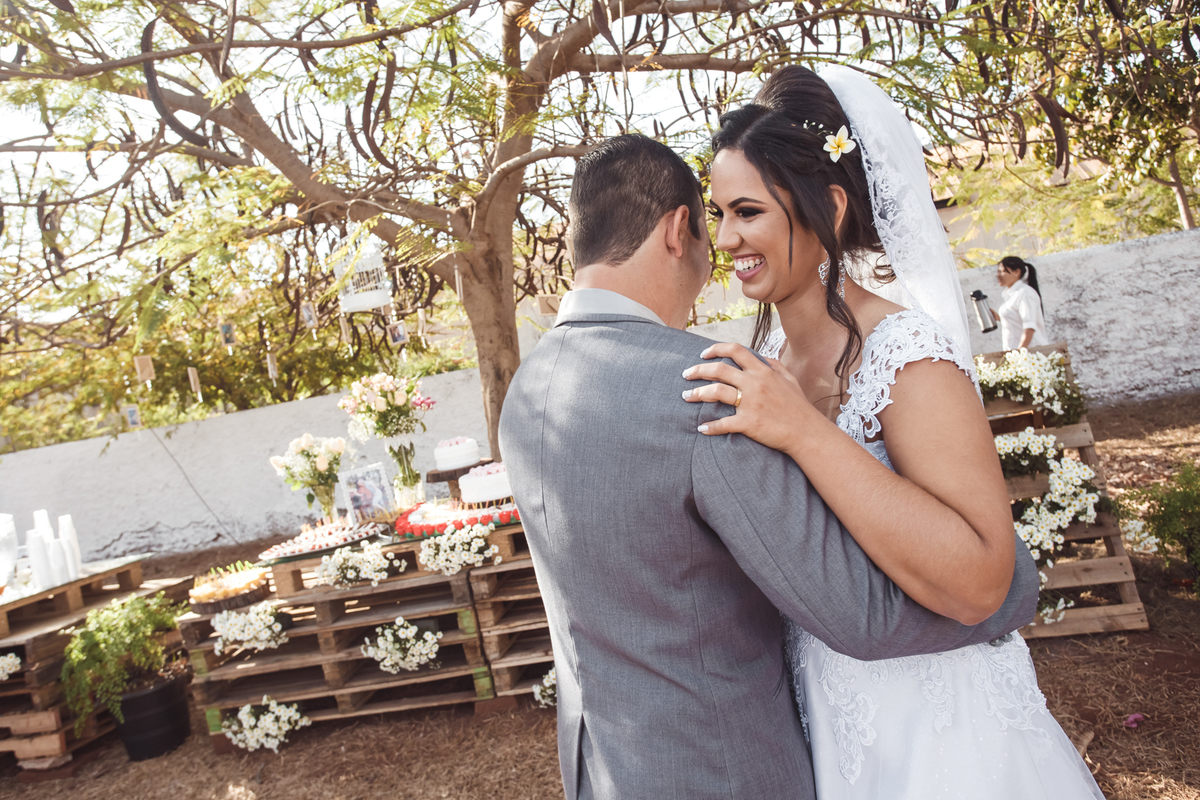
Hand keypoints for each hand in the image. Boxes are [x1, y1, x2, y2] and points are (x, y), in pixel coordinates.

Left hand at [682, 342, 819, 453]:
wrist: (808, 432)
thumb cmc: (799, 407)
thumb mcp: (790, 379)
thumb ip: (774, 365)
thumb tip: (762, 357)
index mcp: (763, 371)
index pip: (736, 350)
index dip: (716, 349)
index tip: (703, 354)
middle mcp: (755, 383)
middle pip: (719, 370)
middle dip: (698, 370)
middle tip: (686, 374)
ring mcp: (751, 403)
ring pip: (716, 392)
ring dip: (697, 394)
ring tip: (686, 397)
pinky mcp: (749, 423)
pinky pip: (723, 423)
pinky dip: (710, 426)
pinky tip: (701, 428)